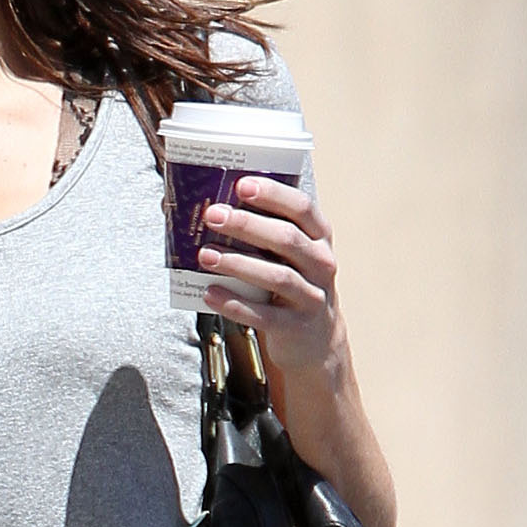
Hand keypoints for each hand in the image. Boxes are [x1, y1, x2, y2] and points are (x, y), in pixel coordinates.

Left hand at [197, 173, 350, 388]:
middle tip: (213, 215)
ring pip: (277, 277)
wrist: (315, 341)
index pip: (302, 208)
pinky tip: (209, 294)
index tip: (242, 185)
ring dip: (238, 263)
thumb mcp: (289, 256)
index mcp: (319, 238)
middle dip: (247, 225)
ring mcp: (312, 297)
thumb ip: (264, 233)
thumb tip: (213, 209)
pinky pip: (263, 315)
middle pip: (287, 239)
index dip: (273, 195)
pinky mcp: (295, 327)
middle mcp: (322, 264)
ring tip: (205, 255)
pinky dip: (235, 304)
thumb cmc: (291, 284)